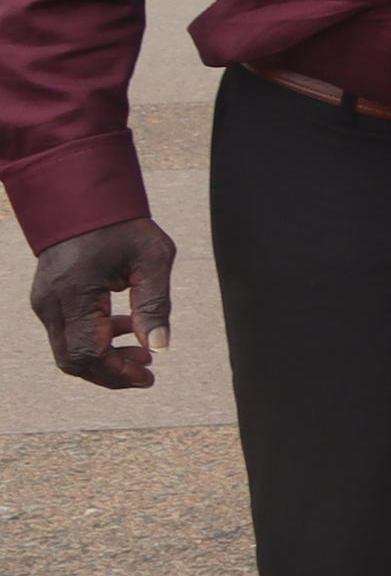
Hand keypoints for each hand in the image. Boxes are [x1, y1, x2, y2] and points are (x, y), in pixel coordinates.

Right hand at [25, 218, 175, 390]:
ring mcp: (45, 303)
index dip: (117, 372)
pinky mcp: (48, 300)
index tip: (148, 376)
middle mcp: (51, 303)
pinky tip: (125, 328)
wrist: (82, 200)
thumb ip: (155, 304)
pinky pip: (67, 334)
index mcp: (75, 294)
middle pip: (73, 360)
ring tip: (143, 352)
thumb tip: (159, 348)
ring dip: (104, 358)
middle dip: (111, 372)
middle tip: (147, 372)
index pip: (88, 353)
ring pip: (68, 351)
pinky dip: (94, 340)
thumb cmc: (122, 225)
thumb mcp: (152, 259)